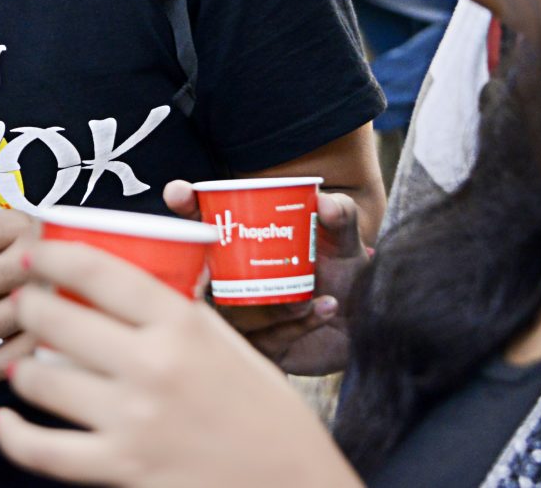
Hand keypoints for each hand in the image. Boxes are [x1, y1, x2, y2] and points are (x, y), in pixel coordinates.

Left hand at [0, 240, 361, 487]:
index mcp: (182, 325)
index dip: (51, 257)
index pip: (98, 271)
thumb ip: (179, 313)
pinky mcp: (121, 470)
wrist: (297, 487)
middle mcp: (153, 366)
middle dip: (27, 308)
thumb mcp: (230, 344)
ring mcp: (133, 420)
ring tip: (23, 364)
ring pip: (40, 380)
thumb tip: (129, 281)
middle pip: (55, 319)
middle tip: (24, 308)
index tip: (35, 258)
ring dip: (21, 367)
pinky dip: (12, 435)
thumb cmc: (266, 413)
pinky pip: (42, 451)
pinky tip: (2, 421)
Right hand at [161, 180, 365, 375]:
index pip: (198, 219)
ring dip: (270, 306)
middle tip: (238, 269)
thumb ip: (342, 215)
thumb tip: (325, 202)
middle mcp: (231, 278)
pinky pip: (263, 339)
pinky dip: (295, 325)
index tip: (177, 192)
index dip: (182, 205)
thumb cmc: (343, 274)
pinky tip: (324, 310)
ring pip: (232, 314)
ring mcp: (239, 316)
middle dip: (207, 269)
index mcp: (243, 243)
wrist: (363, 323)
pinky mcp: (257, 348)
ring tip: (309, 296)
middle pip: (196, 270)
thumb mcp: (344, 242)